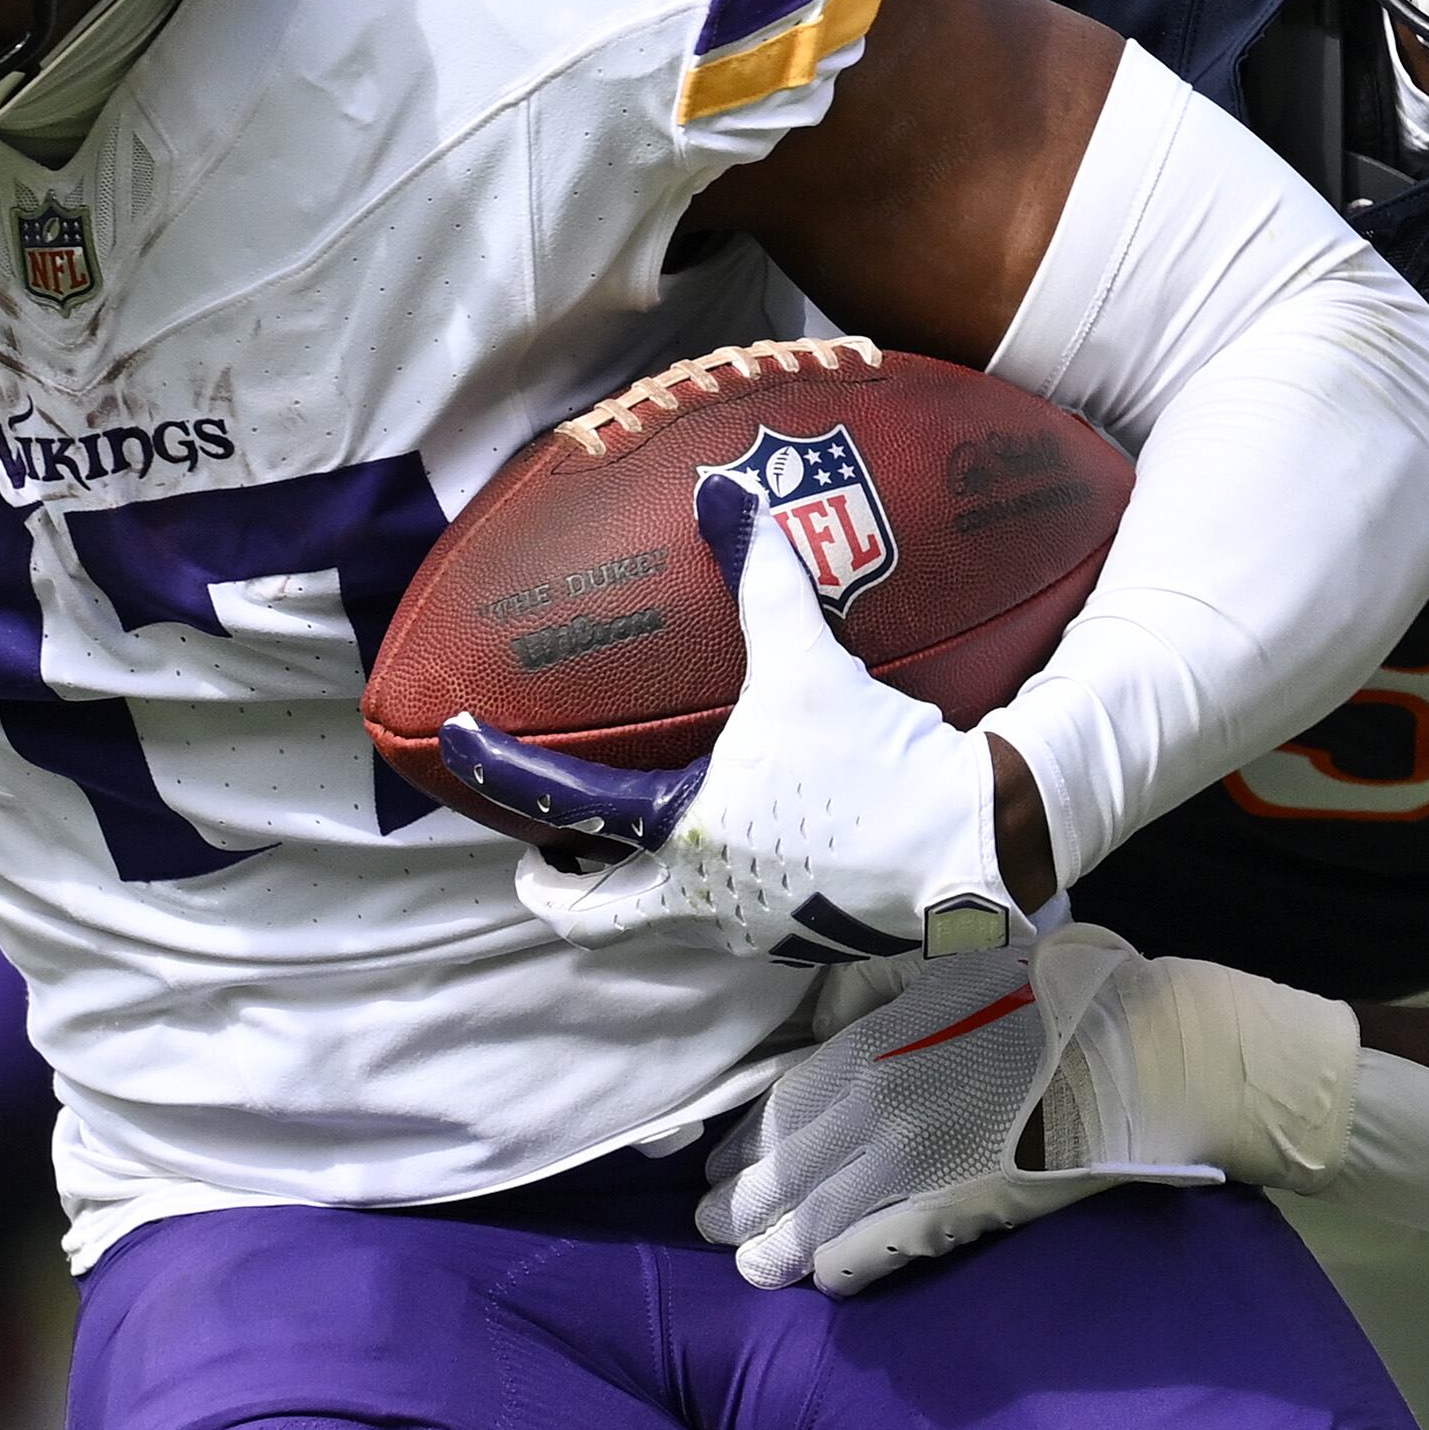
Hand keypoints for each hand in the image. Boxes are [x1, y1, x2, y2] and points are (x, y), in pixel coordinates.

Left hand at [439, 477, 1012, 964]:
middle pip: (595, 918)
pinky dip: (712, 891)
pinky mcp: (804, 939)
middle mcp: (700, 898)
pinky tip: (742, 851)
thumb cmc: (874, 757)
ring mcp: (752, 929)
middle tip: (538, 860)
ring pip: (666, 923)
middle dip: (556, 893)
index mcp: (680, 832)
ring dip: (638, 891)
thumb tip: (720, 490)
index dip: (499, 768)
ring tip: (634, 849)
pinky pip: (734, 919)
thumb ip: (761, 575)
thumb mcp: (806, 661)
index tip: (457, 741)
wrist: (972, 843)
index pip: (561, 802)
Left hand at [701, 925, 1359, 1294]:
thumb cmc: (1067, 993)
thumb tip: (822, 1011)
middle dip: (744, 1197)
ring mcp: (924, 1156)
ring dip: (779, 1243)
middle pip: (793, 1160)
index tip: (716, 1161)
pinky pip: (884, 1244)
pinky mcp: (966, 1204)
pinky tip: (822, 1280)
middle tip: (711, 1225)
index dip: (748, 1137)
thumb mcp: (962, 959)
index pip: (789, 1099)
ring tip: (750, 1267)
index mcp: (882, 1037)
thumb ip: (884, 984)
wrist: (1162, 1049)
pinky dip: (844, 1265)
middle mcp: (888, 1097)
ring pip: (824, 1211)